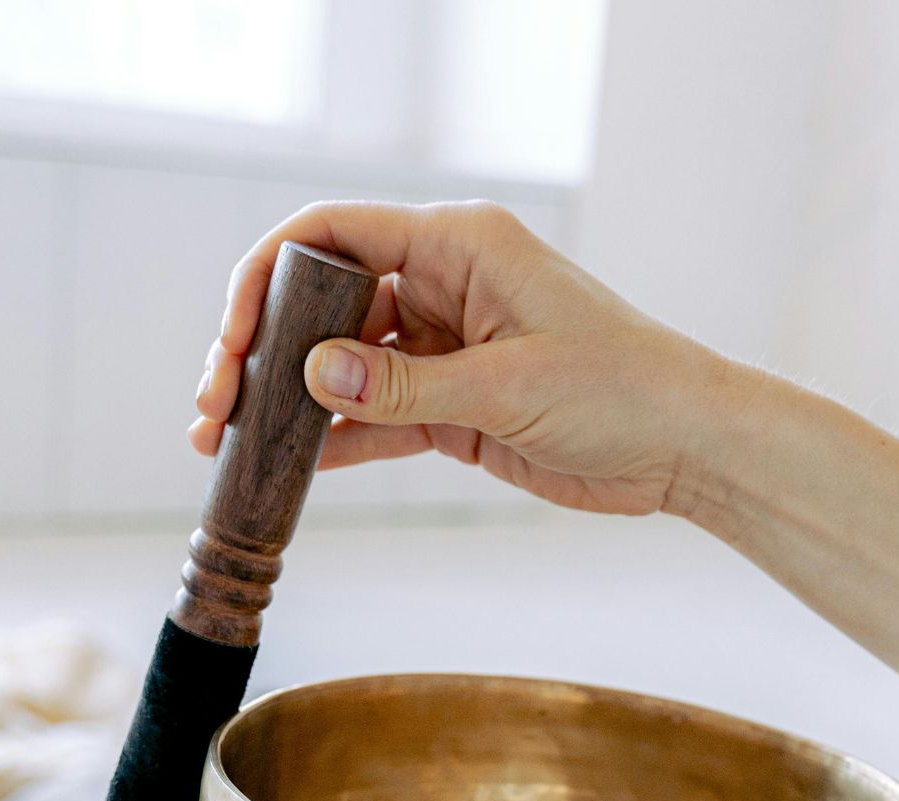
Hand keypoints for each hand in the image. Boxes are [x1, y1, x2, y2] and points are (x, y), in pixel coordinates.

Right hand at [192, 200, 732, 516]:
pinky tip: (286, 467)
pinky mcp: (452, 409)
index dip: (270, 277)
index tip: (235, 336)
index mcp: (456, 245)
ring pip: (340, 368)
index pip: (334, 235)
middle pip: (323, 304)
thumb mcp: (507, 387)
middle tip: (215, 404)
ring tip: (227, 443)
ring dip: (285, 404)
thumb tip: (311, 376)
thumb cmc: (621, 389)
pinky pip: (373, 418)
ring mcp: (442, 350)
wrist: (683, 448)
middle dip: (261, 351)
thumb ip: (404, 386)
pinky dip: (331, 440)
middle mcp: (441, 287)